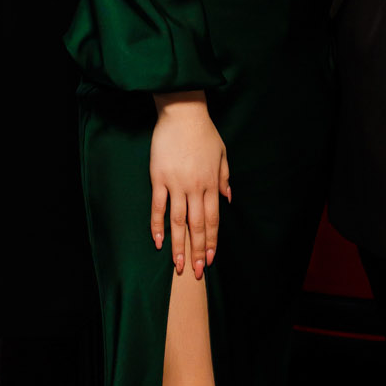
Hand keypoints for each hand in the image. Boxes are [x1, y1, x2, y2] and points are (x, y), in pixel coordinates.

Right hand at [150, 91, 230, 279]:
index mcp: (211, 183)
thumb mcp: (222, 154)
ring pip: (178, 221)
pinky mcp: (158, 178)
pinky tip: (158, 242)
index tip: (210, 259)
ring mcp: (175, 184)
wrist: (182, 112)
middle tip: (197, 272)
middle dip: (198, 251)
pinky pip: (158, 206)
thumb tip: (228, 199)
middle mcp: (194, 187)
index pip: (213, 219)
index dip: (212, 241)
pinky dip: (157, 225)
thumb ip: (224, 178)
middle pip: (197, 225)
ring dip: (179, 245)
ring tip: (179, 265)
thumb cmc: (204, 132)